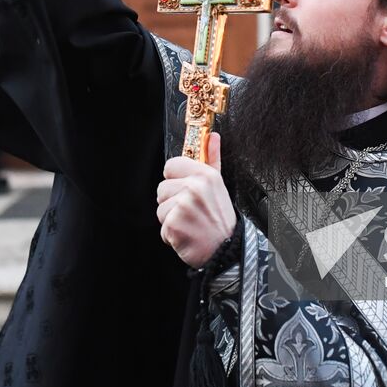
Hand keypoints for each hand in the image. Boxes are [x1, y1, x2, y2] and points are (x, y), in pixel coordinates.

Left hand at [157, 132, 235, 267]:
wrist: (226, 250)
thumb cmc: (220, 218)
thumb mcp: (219, 185)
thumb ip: (212, 159)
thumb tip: (213, 137)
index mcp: (204, 174)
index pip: (171, 166)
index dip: (175, 179)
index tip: (186, 191)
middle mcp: (194, 187)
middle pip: (162, 189)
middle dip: (172, 203)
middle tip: (191, 212)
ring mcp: (183, 206)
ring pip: (160, 209)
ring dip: (171, 220)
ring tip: (190, 224)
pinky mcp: (174, 225)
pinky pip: (162, 227)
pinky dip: (171, 235)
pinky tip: (187, 235)